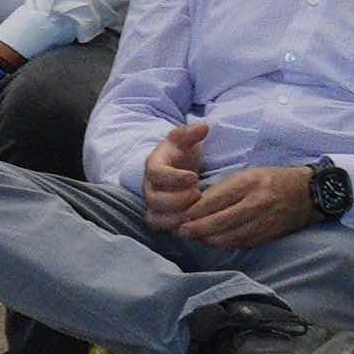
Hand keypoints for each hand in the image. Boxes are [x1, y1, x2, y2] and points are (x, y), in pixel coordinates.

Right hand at [135, 116, 213, 234]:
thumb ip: (191, 133)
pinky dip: (174, 227)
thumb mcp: (185, 139)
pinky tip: (193, 221)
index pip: (156, 173)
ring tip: (196, 210)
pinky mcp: (159, 215)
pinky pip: (160, 226)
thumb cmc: (181, 152)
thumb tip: (203, 127)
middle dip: (177, 199)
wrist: (177, 165)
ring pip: (155, 217)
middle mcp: (149, 186)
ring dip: (176, 217)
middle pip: (154, 199)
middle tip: (198, 194)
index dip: (174, 177)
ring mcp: (152, 203)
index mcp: (154, 165)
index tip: (194, 177)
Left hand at [174, 162, 315, 252]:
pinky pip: (241, 243)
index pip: (214, 200)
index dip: (194, 211)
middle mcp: (255, 203)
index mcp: (248, 183)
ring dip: (208, 239)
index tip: (180, 216)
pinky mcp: (268, 235)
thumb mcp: (249, 174)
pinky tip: (214, 242)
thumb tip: (198, 204)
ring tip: (194, 238)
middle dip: (196, 229)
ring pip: (228, 236)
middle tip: (181, 232)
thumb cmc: (274, 180)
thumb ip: (225, 188)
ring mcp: (263, 221)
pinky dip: (224, 244)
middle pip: (219, 222)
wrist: (309, 193)